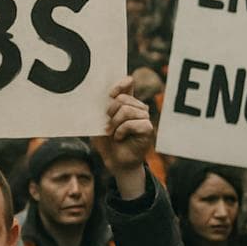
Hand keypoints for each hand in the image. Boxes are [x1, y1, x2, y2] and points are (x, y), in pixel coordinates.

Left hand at [93, 76, 152, 199]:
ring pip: (126, 110)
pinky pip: (131, 123)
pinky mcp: (148, 128)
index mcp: (127, 102)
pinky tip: (119, 138)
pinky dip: (121, 131)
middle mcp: (138, 107)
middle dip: (110, 112)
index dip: (121, 83)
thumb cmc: (107, 142)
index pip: (128, 83)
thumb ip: (100, 109)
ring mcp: (144, 117)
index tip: (111, 92)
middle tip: (108, 125)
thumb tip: (98, 97)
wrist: (116, 162)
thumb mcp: (99, 123)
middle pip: (123, 99)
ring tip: (113, 133)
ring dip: (115, 124)